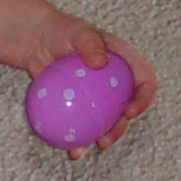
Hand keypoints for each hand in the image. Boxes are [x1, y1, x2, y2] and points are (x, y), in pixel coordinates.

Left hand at [25, 12, 156, 159]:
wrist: (36, 41)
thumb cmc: (61, 30)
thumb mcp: (77, 31)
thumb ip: (90, 43)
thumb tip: (100, 62)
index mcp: (124, 63)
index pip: (143, 81)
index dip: (144, 98)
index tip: (130, 111)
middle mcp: (114, 83)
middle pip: (125, 109)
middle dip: (120, 128)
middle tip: (107, 139)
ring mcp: (97, 96)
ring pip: (104, 121)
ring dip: (99, 138)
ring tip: (86, 149)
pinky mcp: (77, 105)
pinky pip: (81, 123)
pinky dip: (77, 137)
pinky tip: (70, 149)